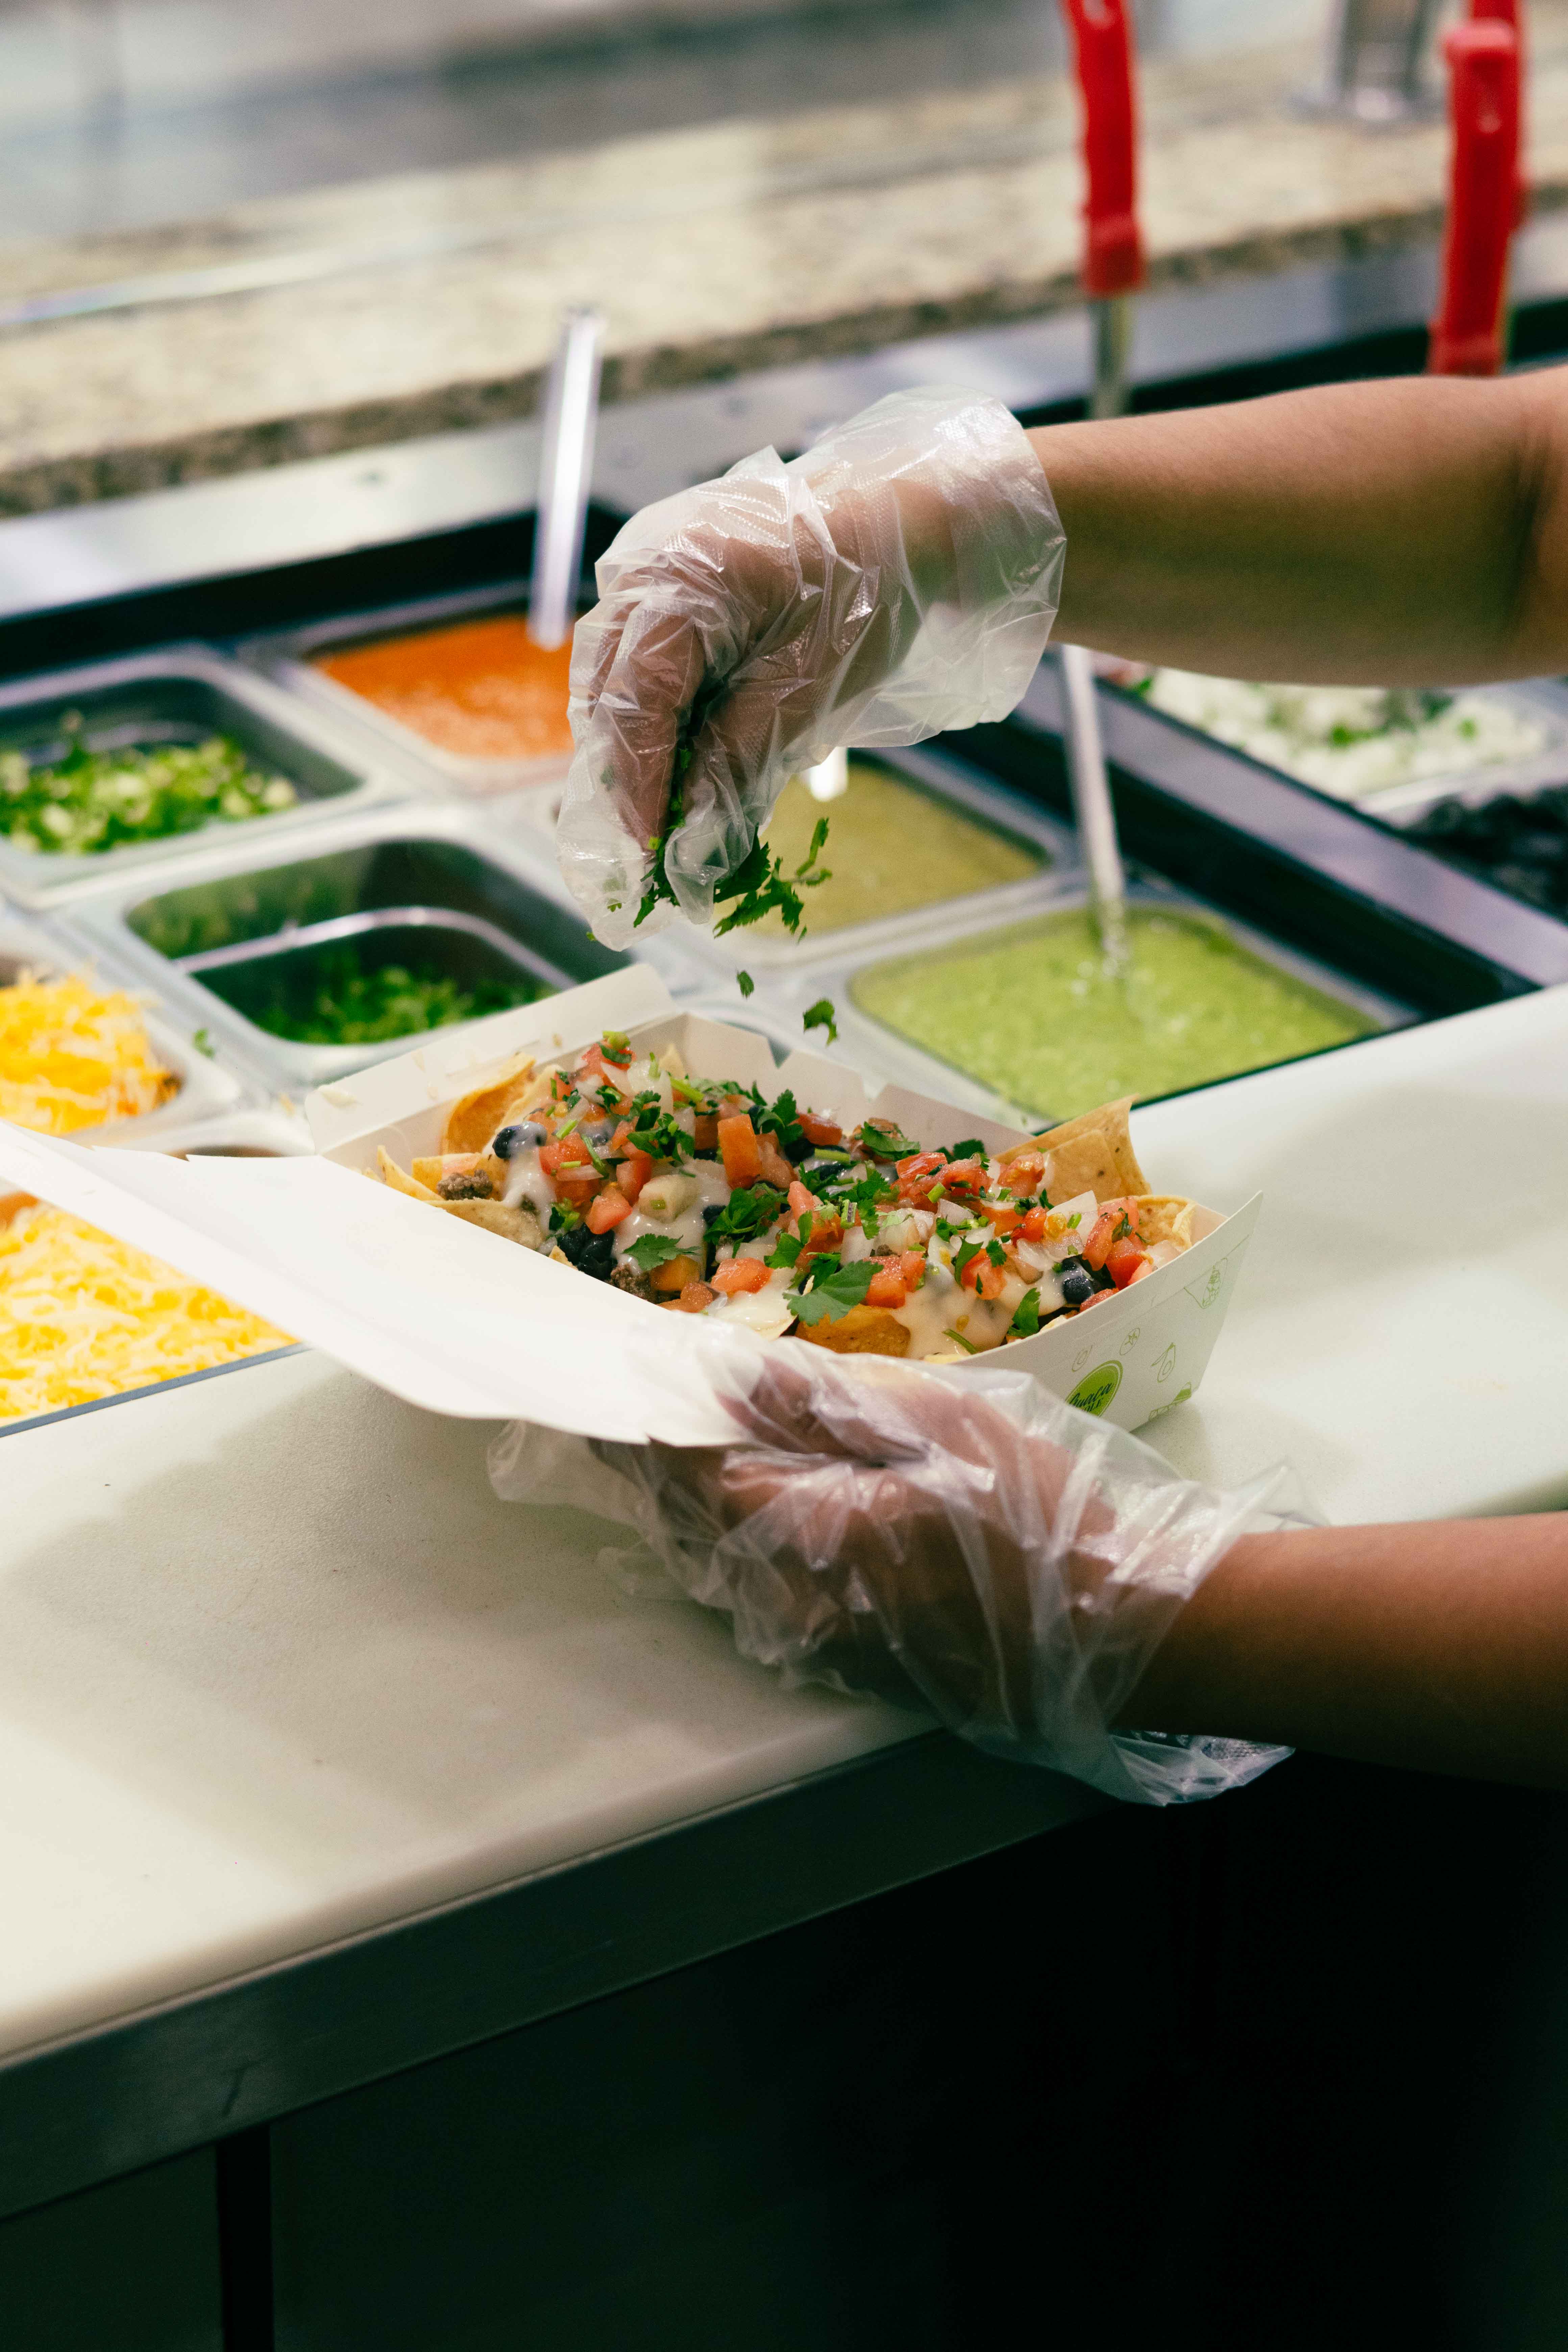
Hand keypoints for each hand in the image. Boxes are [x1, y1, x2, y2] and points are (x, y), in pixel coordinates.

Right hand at [554, 385, 1064, 944]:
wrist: (889, 520)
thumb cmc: (862, 593)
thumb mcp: (809, 689)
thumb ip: (739, 762)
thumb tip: (692, 844)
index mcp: (681, 582)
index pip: (634, 704)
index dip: (637, 786)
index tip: (650, 851)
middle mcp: (641, 566)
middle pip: (605, 693)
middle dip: (625, 776)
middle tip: (653, 845)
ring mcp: (640, 566)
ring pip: (609, 678)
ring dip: (633, 748)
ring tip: (666, 808)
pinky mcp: (654, 578)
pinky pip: (631, 656)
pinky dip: (650, 712)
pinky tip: (678, 754)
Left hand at [583, 1350, 1293, 1803]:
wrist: (1113, 1633)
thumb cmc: (1037, 1516)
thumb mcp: (936, 1426)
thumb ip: (821, 1404)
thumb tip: (730, 1376)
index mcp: (804, 1532)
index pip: (682, 1472)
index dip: (635, 1424)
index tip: (593, 1386)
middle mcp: (787, 1598)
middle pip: (687, 1521)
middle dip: (655, 1462)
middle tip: (626, 1404)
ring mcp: (812, 1638)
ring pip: (719, 1560)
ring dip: (695, 1501)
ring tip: (684, 1440)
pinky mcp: (843, 1657)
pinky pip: (762, 1590)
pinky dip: (742, 1538)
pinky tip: (759, 1497)